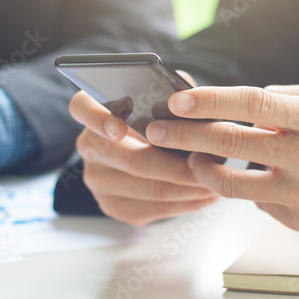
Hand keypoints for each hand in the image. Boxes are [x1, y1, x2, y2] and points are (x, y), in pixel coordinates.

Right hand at [68, 72, 219, 225]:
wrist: (148, 147)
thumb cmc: (159, 116)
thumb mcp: (163, 93)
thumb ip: (172, 88)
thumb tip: (192, 100)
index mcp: (93, 110)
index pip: (82, 108)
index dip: (99, 120)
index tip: (120, 129)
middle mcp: (89, 146)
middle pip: (134, 161)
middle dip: (178, 166)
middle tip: (209, 164)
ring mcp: (98, 180)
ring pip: (150, 189)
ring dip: (189, 188)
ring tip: (216, 180)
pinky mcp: (113, 205)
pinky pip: (154, 210)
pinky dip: (185, 204)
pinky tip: (204, 195)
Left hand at [140, 83, 298, 237]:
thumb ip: (285, 99)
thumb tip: (240, 103)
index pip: (251, 105)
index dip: (209, 102)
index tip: (176, 100)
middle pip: (229, 146)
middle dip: (183, 138)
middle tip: (155, 131)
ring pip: (232, 186)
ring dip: (204, 171)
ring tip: (193, 160)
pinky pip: (258, 204)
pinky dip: (249, 189)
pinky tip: (256, 180)